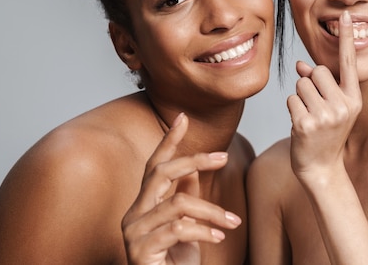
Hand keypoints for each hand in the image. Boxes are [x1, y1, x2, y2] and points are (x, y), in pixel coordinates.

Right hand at [122, 113, 241, 264]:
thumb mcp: (187, 229)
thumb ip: (184, 200)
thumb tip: (191, 172)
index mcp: (144, 205)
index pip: (154, 166)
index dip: (169, 141)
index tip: (183, 117)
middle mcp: (134, 215)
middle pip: (160, 173)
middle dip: (193, 160)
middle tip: (223, 157)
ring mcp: (133, 233)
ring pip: (177, 204)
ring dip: (211, 211)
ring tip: (233, 222)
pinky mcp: (140, 251)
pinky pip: (178, 230)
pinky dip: (204, 230)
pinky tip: (219, 236)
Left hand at [287, 10, 361, 183]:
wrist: (322, 169)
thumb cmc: (325, 134)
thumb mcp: (330, 108)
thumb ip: (319, 84)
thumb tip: (301, 65)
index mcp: (354, 99)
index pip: (348, 63)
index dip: (346, 38)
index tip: (344, 14)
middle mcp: (343, 106)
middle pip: (316, 71)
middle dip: (309, 84)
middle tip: (315, 107)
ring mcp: (325, 116)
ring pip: (300, 84)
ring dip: (299, 98)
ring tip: (309, 117)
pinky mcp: (305, 124)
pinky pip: (290, 99)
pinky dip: (292, 109)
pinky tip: (301, 126)